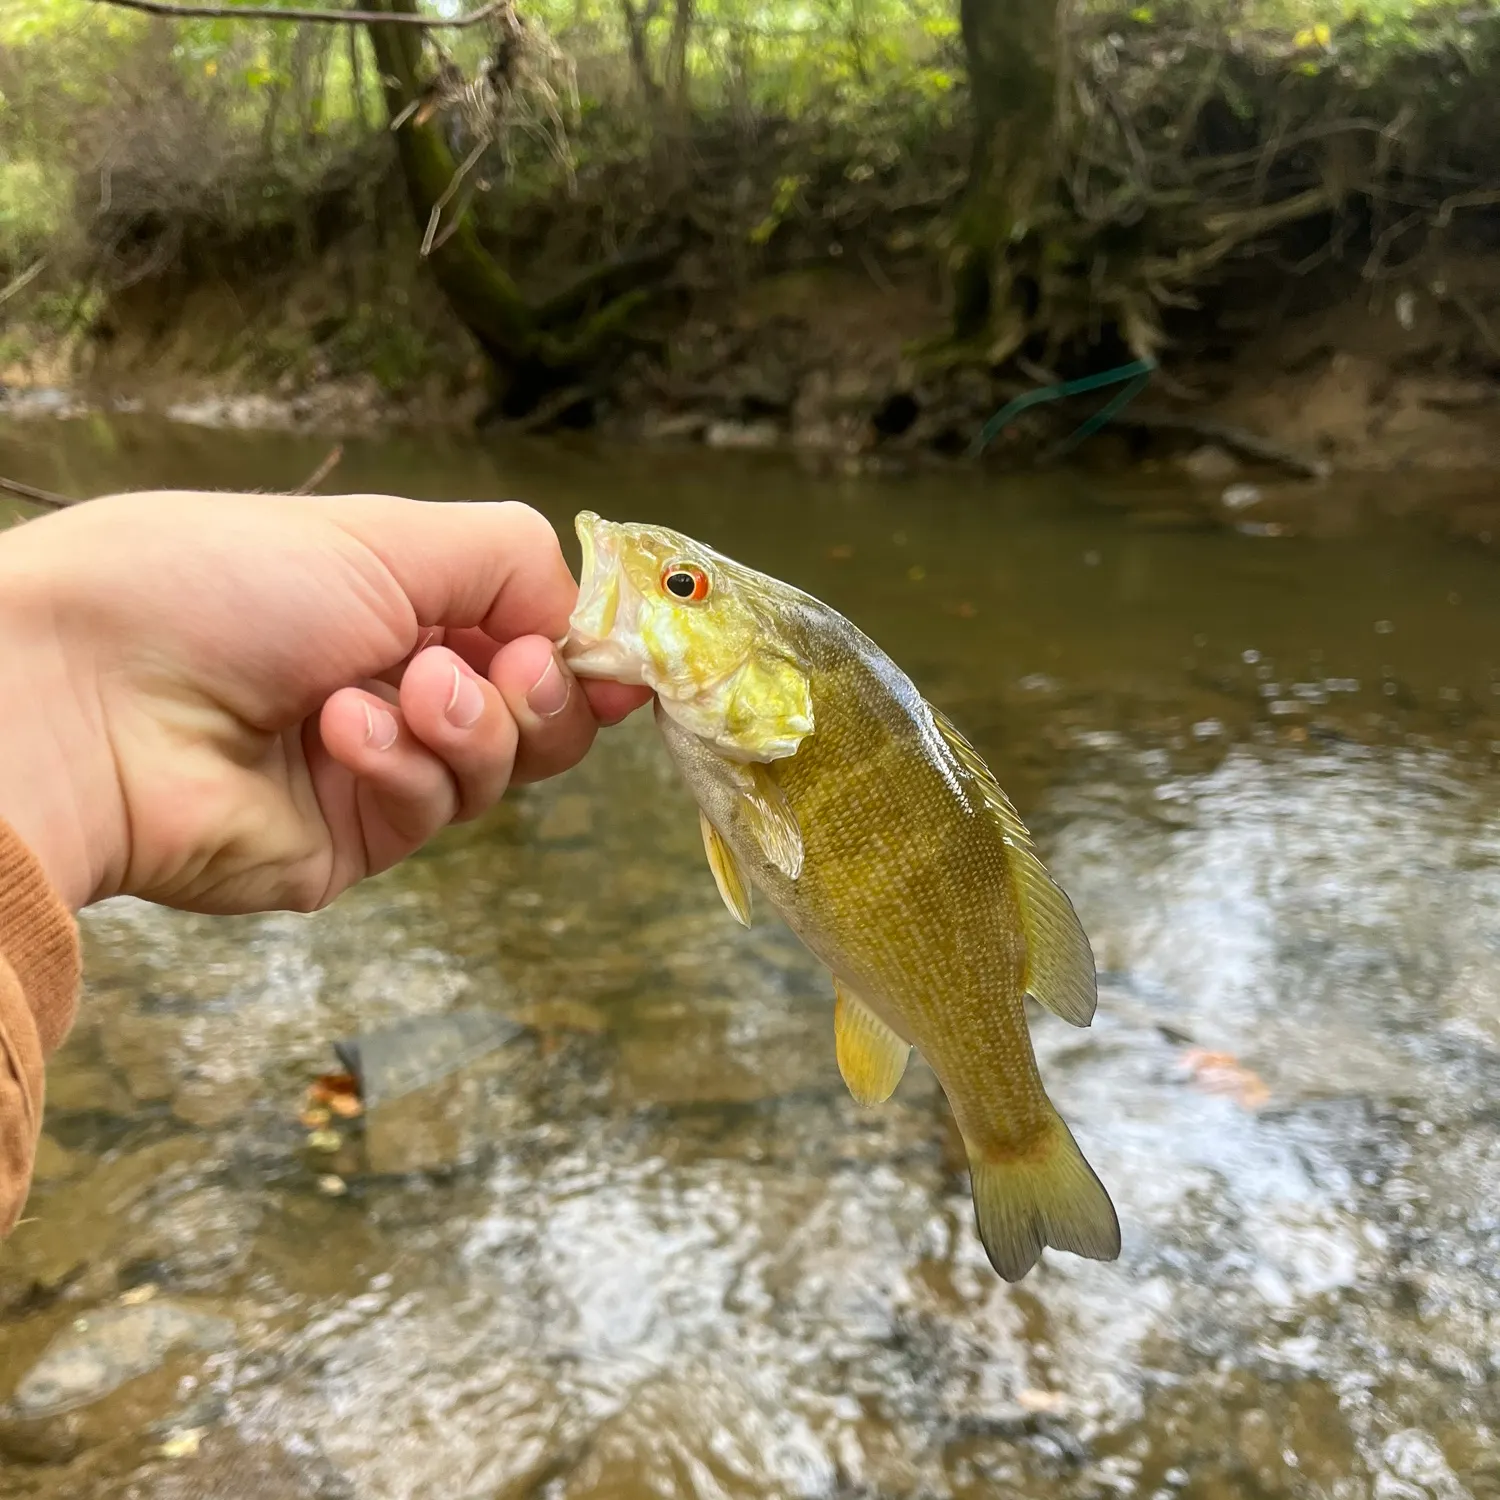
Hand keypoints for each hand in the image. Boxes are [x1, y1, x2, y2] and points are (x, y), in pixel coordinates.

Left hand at [0, 491, 649, 912]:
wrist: (93, 692)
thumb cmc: (224, 583)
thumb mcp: (387, 536)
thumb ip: (513, 560)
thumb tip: (586, 621)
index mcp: (401, 604)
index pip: (529, 637)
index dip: (581, 652)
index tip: (624, 661)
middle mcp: (397, 686)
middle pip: (536, 717)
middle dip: (538, 693)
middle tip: (506, 670)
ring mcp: (376, 770)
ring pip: (497, 770)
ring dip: (466, 725)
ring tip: (401, 692)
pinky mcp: (352, 844)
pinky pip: (432, 811)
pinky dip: (402, 767)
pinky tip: (339, 732)